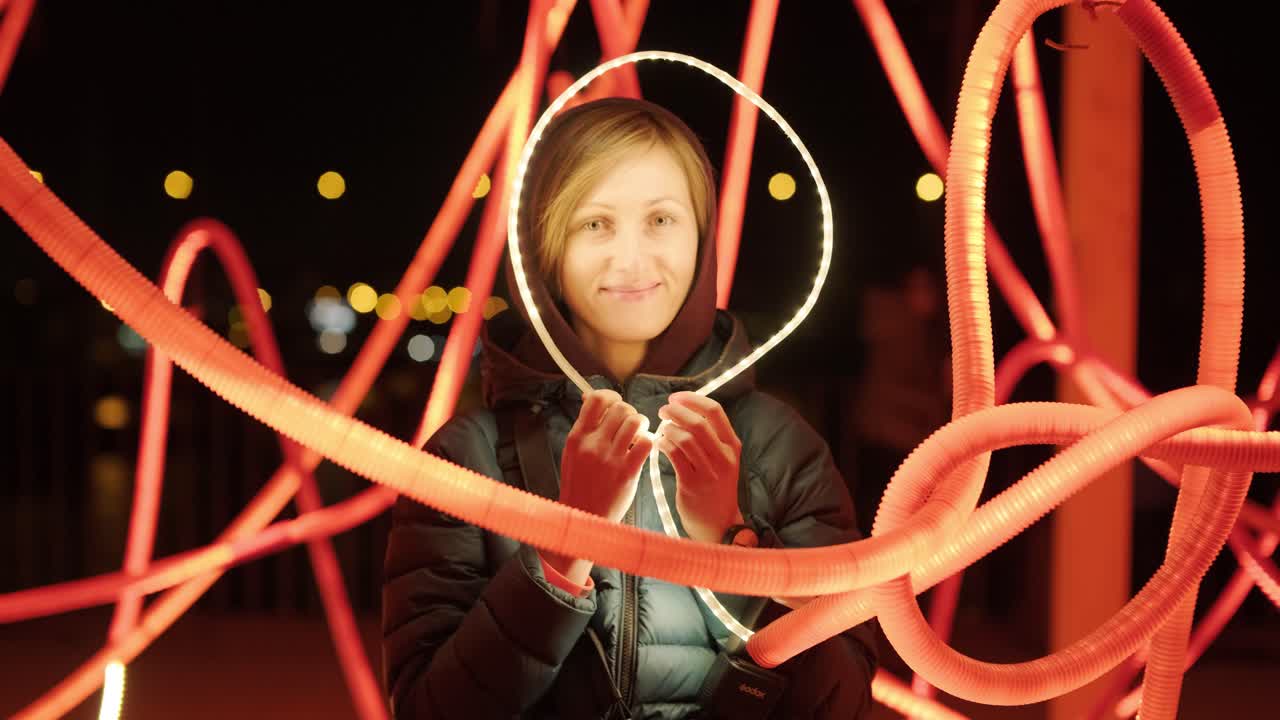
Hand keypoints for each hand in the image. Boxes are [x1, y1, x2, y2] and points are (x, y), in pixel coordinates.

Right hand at [544, 389, 652, 583]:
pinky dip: (648, 441)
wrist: (582, 519)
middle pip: (620, 408)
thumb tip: (592, 398)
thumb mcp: (572, 453)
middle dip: (629, 411)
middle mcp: (592, 445)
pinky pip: (646, 442)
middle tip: (629, 424)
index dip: (611, 396)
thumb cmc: (580, 484)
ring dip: (641, 425)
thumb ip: (584, 428)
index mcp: (576, 437)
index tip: (616, 403)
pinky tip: (643, 449)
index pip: (596, 400)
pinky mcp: (627, 473)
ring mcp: (610, 459)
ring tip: (637, 435)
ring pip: (635, 421)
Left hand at [656, 392, 743, 543]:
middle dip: (676, 412)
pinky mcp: (691, 484)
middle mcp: (723, 457)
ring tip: (662, 429)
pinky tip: (659, 444)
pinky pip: (674, 456)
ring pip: (684, 438)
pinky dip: (663, 444)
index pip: (715, 411)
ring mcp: (709, 472)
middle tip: (663, 410)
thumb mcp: (722, 458)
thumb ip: (710, 436)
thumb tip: (686, 408)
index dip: (692, 399)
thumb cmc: (715, 486)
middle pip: (697, 423)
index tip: (676, 397)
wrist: (719, 523)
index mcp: (732, 445)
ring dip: (668, 429)